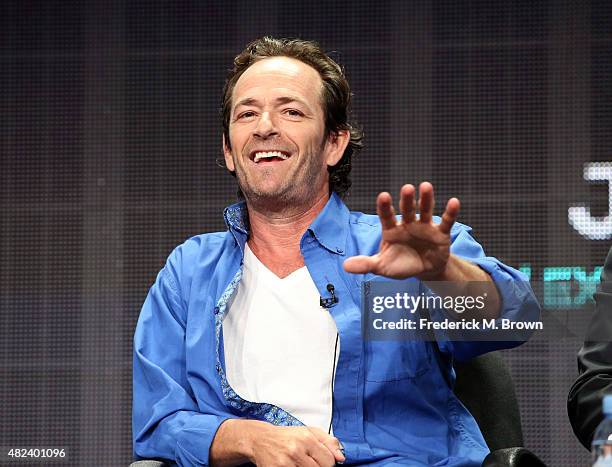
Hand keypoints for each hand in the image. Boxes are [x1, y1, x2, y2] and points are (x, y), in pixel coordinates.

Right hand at [248, 424, 344, 466]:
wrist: (260, 439)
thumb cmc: (286, 436)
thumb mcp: (308, 431)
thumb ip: (327, 441)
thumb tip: (341, 457)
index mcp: (306, 438)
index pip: (329, 461)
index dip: (327, 463)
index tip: (320, 460)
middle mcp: (296, 450)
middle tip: (309, 462)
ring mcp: (285, 463)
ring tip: (300, 464)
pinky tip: (292, 466)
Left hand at [344, 182, 458, 279]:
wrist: (424, 271)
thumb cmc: (401, 265)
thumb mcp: (382, 267)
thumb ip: (366, 264)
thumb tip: (345, 266)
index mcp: (391, 230)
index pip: (386, 216)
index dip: (385, 206)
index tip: (384, 195)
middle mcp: (407, 224)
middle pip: (406, 209)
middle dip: (407, 200)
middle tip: (407, 188)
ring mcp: (424, 227)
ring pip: (425, 210)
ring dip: (426, 199)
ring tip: (426, 186)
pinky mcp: (440, 233)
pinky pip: (446, 221)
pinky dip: (450, 213)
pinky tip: (454, 201)